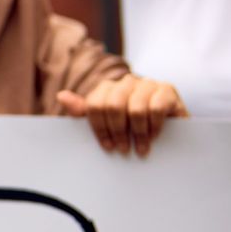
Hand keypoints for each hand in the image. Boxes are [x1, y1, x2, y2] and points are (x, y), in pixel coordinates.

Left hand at [58, 75, 186, 157]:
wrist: (169, 133)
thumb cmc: (132, 129)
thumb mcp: (105, 123)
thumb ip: (83, 112)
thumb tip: (61, 96)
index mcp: (108, 88)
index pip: (95, 105)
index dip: (100, 129)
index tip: (108, 147)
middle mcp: (127, 82)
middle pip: (113, 105)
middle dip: (118, 132)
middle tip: (124, 150)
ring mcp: (148, 83)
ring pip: (136, 109)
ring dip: (138, 133)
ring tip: (140, 148)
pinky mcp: (167, 90)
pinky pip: (156, 108)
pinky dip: (154, 126)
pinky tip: (154, 137)